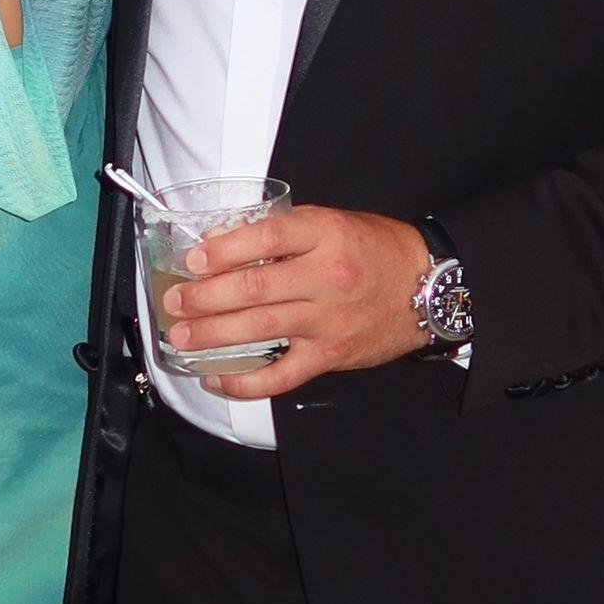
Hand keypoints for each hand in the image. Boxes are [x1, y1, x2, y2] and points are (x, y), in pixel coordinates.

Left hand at [162, 207, 431, 399]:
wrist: (428, 287)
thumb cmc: (375, 249)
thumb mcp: (333, 221)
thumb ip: (284, 231)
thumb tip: (226, 240)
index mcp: (324, 233)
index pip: (265, 238)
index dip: (223, 250)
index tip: (194, 259)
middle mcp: (325, 276)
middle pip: (254, 288)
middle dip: (206, 297)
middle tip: (175, 301)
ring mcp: (327, 320)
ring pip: (260, 329)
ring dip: (214, 334)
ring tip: (182, 338)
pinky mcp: (330, 355)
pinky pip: (281, 375)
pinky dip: (246, 381)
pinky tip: (218, 379)